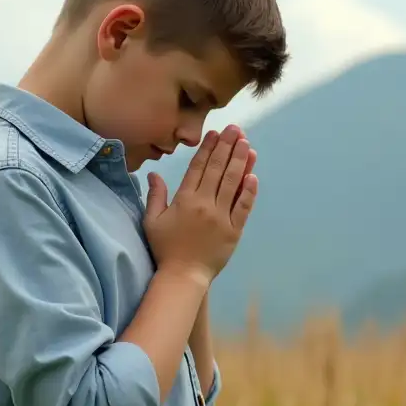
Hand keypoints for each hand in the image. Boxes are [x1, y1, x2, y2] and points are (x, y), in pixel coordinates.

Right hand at [143, 124, 257, 285]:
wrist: (183, 276)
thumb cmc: (165, 248)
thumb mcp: (152, 220)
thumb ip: (155, 195)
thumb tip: (154, 173)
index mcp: (185, 200)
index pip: (198, 167)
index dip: (208, 148)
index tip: (216, 132)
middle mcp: (205, 204)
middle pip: (218, 170)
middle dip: (228, 147)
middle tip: (236, 129)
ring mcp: (222, 217)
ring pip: (233, 184)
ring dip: (241, 162)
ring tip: (246, 144)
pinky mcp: (234, 231)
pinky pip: (243, 208)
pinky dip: (249, 191)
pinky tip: (253, 176)